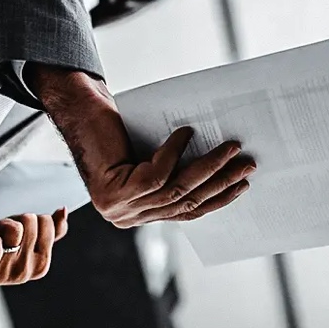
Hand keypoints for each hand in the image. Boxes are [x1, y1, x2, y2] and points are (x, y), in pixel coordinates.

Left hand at [0, 209, 68, 287]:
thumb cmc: (0, 251)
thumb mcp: (28, 242)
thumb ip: (51, 230)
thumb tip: (62, 210)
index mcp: (41, 265)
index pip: (47, 223)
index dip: (32, 218)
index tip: (21, 227)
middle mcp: (25, 271)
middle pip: (31, 222)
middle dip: (17, 219)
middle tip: (5, 230)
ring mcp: (4, 272)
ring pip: (14, 229)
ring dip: (2, 225)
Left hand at [30, 66, 254, 227]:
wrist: (80, 110)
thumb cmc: (116, 129)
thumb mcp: (151, 156)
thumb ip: (175, 171)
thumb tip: (225, 166)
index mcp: (138, 213)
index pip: (187, 212)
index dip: (218, 199)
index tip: (242, 184)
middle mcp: (128, 217)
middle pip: (186, 202)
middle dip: (222, 183)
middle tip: (248, 164)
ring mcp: (118, 209)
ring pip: (177, 190)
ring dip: (210, 167)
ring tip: (231, 147)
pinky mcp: (113, 193)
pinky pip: (157, 175)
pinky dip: (175, 152)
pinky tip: (186, 132)